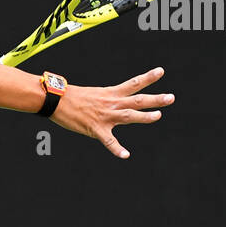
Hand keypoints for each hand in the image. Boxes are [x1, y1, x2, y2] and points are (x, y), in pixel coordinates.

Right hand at [49, 67, 174, 158]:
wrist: (55, 100)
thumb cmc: (71, 97)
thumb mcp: (94, 94)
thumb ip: (107, 98)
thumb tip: (114, 100)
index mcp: (110, 93)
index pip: (133, 83)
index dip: (148, 78)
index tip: (161, 72)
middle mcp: (111, 103)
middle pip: (137, 100)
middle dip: (155, 99)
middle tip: (171, 97)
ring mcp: (104, 116)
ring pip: (129, 116)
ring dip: (144, 117)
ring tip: (158, 116)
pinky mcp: (95, 129)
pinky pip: (109, 141)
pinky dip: (117, 149)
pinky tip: (125, 154)